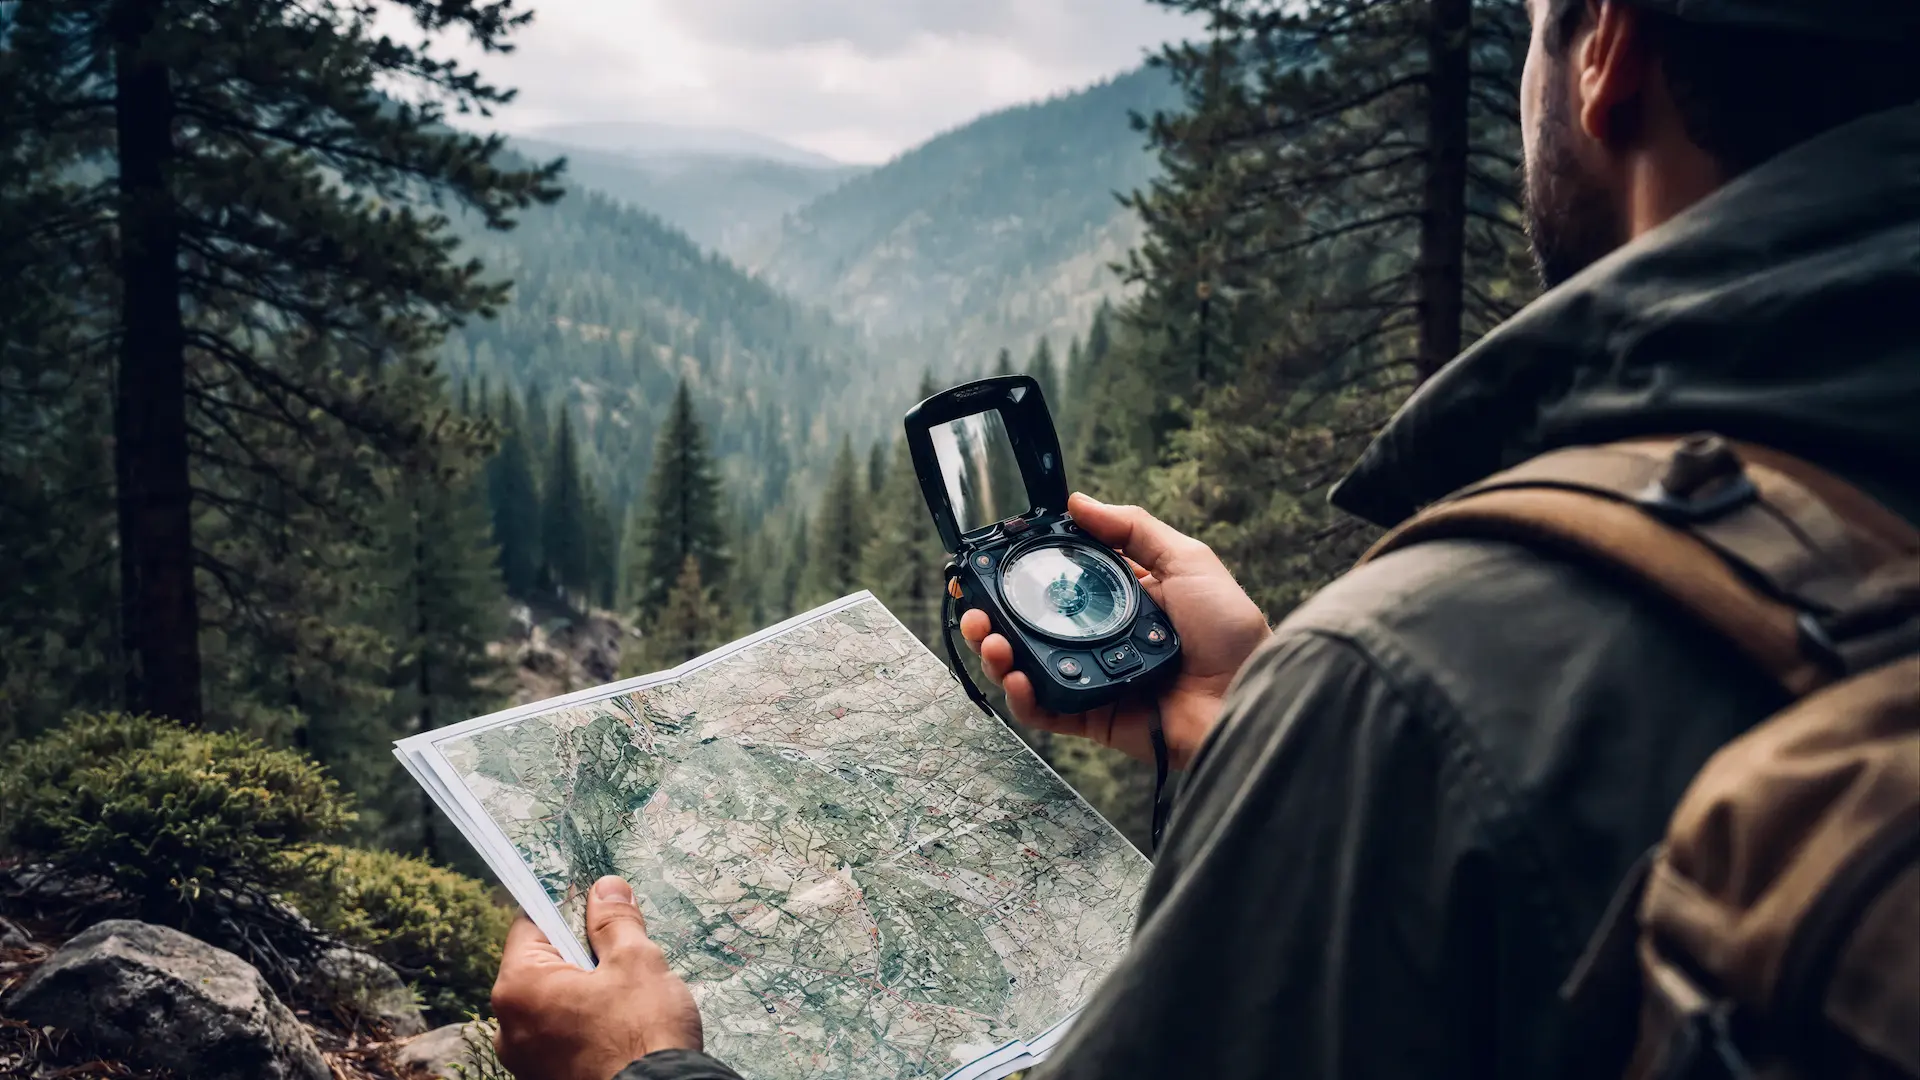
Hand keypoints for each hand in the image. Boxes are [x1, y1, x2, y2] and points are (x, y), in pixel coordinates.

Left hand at [491, 876, 702, 1079]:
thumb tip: (606, 889)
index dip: (568, 907)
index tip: (599, 905)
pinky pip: (561, 1036)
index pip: (531, 924)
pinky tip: (621, 1026)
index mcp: (519, 988)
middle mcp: (510, 1027)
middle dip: (582, 953)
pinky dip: (586, 1024)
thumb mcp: (636, 961)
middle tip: (624, 953)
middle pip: (542, 965)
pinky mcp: (546, 1079)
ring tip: (628, 994)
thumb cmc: (643, 1035)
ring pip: (554, 1002)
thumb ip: (615, 921)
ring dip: (586, 990)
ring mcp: (526, 1060)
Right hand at [962, 492, 1269, 769]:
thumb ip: (1134, 529)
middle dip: (990, 617)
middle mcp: (1097, 640)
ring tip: (987, 637)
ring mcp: (1092, 680)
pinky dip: (1021, 695)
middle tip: (972, 606)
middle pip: (1027, 629)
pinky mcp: (1093, 718)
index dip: (1015, 576)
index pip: (1054, 586)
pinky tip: (1013, 675)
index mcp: (1117, 602)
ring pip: (1025, 669)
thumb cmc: (1232, 633)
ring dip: (995, 653)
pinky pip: (1045, 709)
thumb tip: (1079, 501)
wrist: (1252, 696)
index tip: (985, 563)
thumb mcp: (1188, 561)